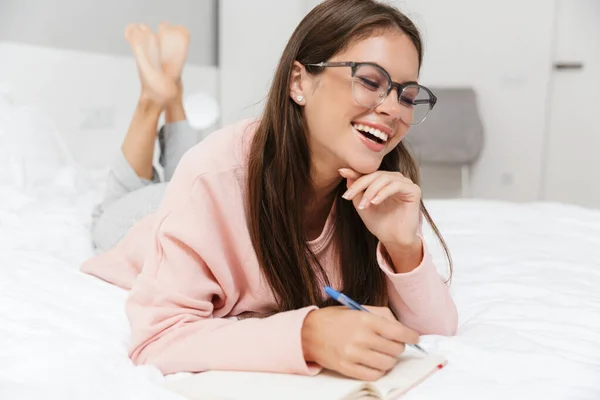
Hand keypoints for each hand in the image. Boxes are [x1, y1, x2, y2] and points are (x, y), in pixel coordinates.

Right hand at [301, 306, 418, 380]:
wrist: (308, 332)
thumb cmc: (334, 319)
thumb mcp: (357, 309)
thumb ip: (381, 315)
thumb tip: (401, 328)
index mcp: (365, 320)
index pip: (399, 332)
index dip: (411, 336)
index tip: (414, 337)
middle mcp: (361, 338)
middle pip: (396, 349)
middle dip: (398, 346)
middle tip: (392, 343)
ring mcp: (354, 355)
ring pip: (388, 363)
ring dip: (389, 359)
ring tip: (382, 353)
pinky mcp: (348, 368)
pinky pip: (374, 374)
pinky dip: (378, 369)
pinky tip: (373, 362)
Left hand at [338, 168, 420, 246]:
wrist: (393, 239)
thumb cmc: (380, 223)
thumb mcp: (361, 203)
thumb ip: (355, 188)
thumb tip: (345, 171)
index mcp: (384, 180)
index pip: (369, 173)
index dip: (355, 174)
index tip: (341, 172)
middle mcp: (395, 179)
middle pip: (375, 174)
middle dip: (360, 185)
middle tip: (349, 196)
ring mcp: (405, 183)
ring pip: (385, 178)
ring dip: (371, 191)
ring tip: (364, 204)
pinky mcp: (413, 190)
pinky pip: (396, 185)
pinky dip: (383, 193)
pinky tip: (375, 202)